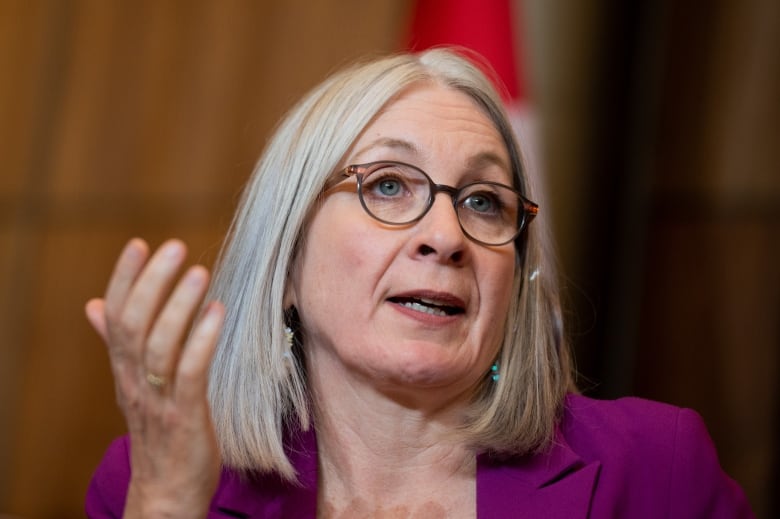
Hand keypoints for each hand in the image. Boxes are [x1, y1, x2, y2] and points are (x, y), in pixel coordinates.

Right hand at [85, 238, 223, 517]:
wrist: (166, 491)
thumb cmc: (158, 431)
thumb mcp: (134, 384)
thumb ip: (118, 344)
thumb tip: (96, 306)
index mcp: (123, 370)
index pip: (116, 317)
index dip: (124, 279)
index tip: (138, 243)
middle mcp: (135, 381)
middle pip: (134, 325)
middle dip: (151, 282)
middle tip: (174, 247)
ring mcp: (158, 400)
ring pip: (159, 346)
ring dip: (178, 306)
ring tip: (199, 272)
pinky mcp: (185, 417)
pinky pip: (189, 374)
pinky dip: (201, 341)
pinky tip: (218, 312)